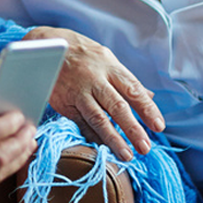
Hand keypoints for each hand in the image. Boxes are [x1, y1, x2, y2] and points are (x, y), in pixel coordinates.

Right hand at [24, 27, 164, 160]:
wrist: (44, 47)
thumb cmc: (80, 53)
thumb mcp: (105, 58)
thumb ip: (125, 79)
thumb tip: (149, 97)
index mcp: (109, 66)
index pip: (133, 89)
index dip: (147, 109)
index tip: (158, 127)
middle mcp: (94, 78)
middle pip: (117, 106)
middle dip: (133, 129)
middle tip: (145, 148)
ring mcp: (77, 91)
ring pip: (98, 118)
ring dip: (113, 138)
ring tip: (126, 154)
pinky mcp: (64, 102)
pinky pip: (80, 122)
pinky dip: (92, 135)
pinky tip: (102, 145)